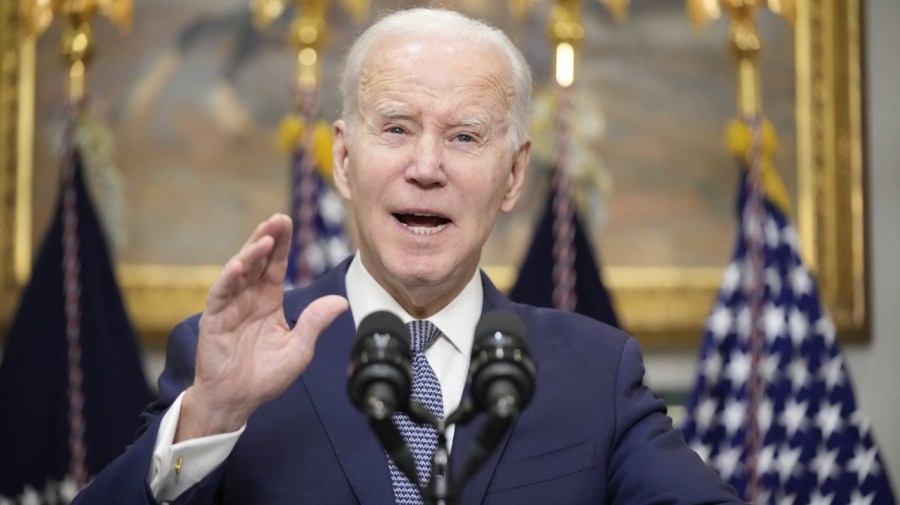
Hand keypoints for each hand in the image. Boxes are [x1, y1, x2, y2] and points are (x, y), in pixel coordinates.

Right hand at [175, 214, 348, 441]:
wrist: (237, 400)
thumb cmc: (265, 376)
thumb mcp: (299, 349)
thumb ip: (315, 323)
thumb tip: (340, 302)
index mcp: (268, 301)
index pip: (276, 266)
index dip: (282, 244)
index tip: (288, 222)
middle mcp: (248, 298)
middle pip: (257, 261)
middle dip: (267, 238)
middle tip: (278, 219)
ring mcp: (230, 307)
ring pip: (239, 272)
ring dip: (250, 253)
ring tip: (265, 239)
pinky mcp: (214, 319)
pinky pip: (221, 294)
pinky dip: (229, 278)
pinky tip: (239, 265)